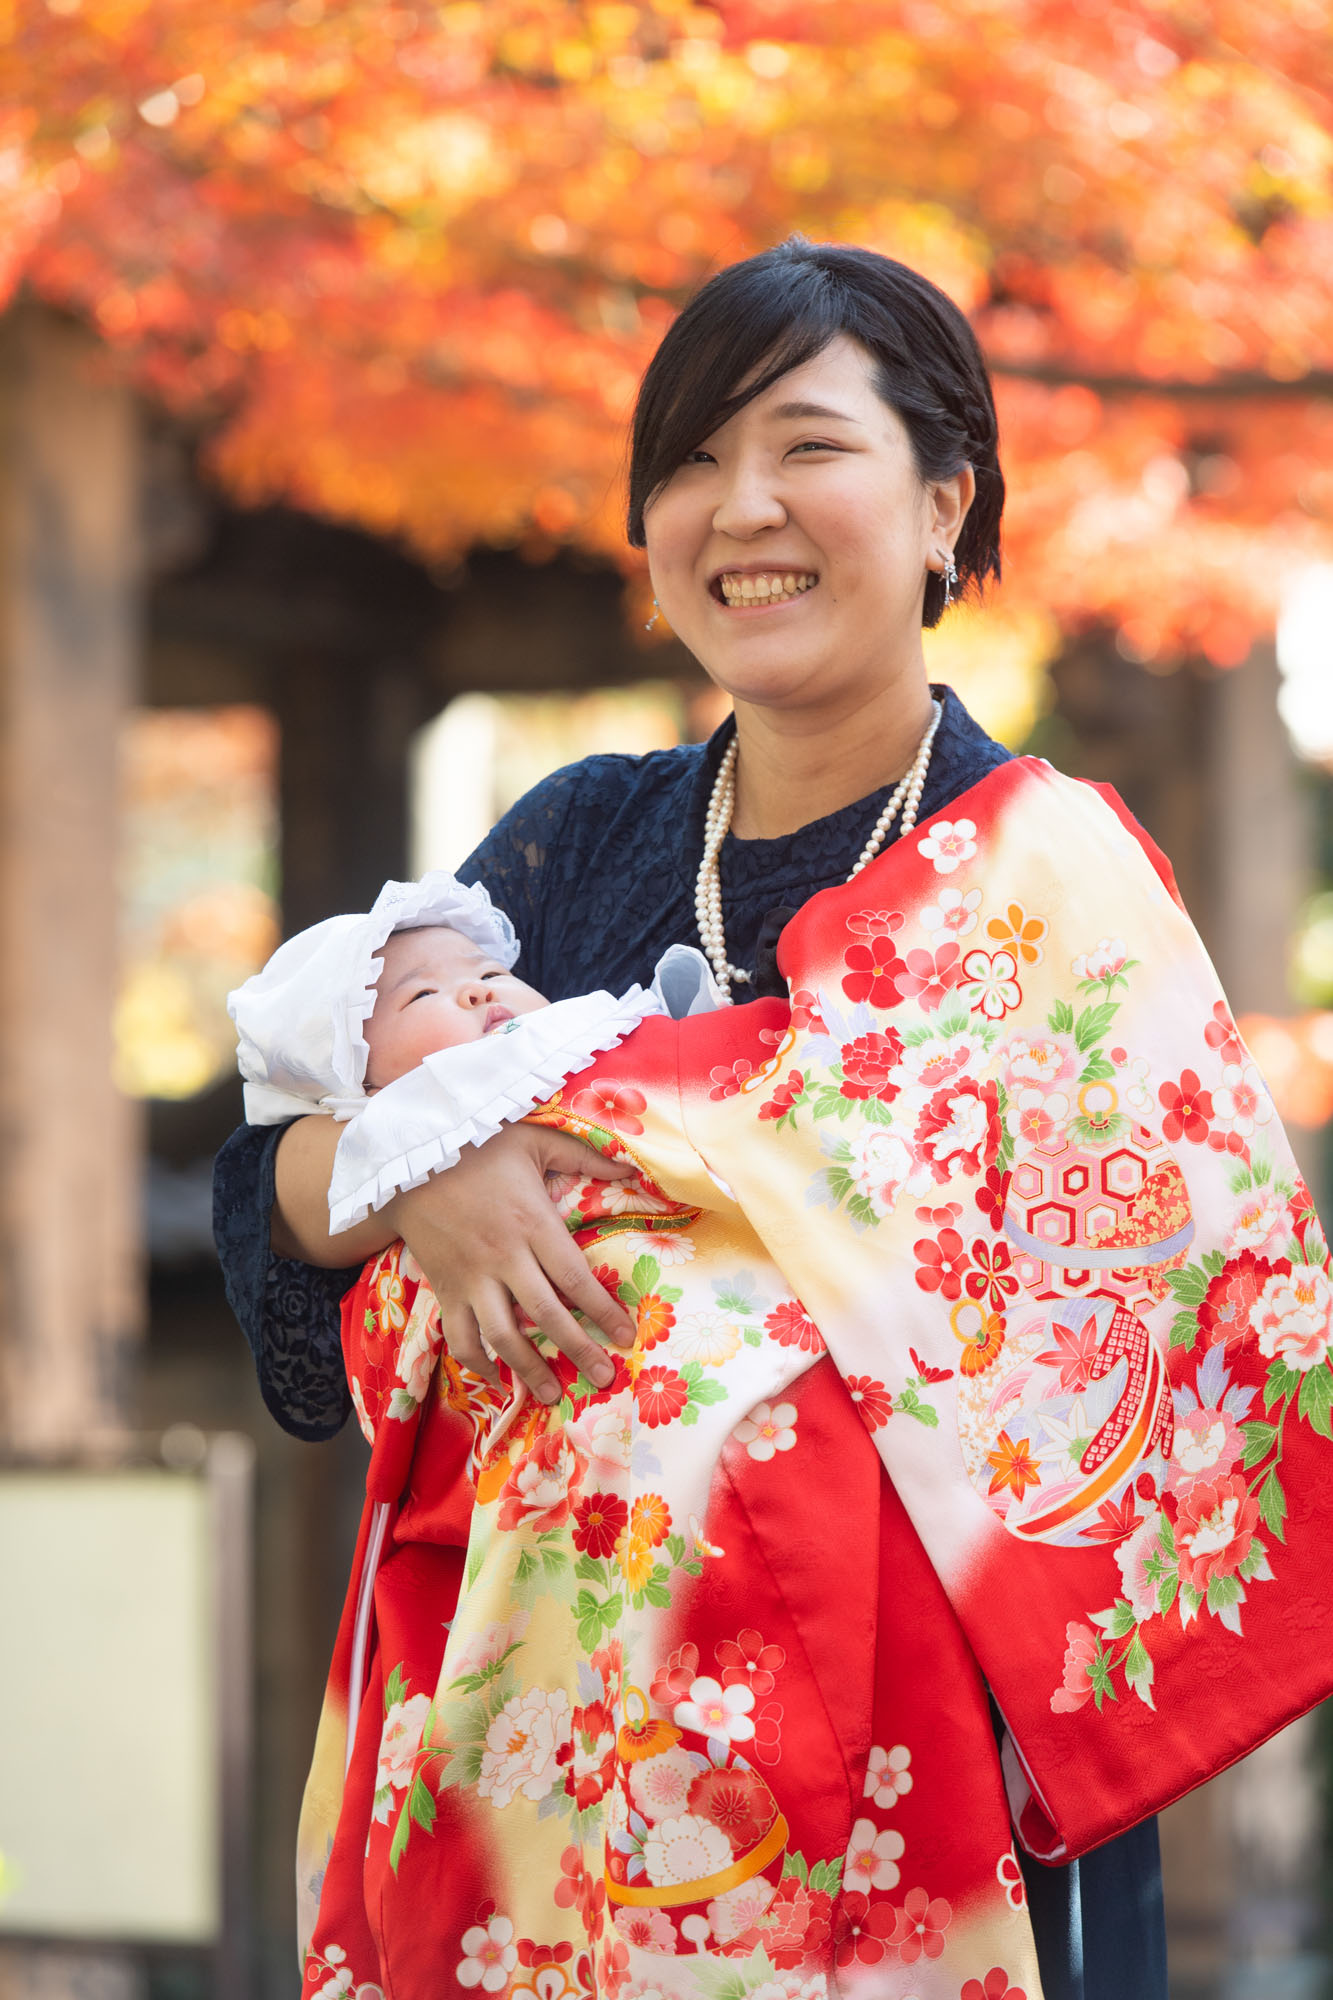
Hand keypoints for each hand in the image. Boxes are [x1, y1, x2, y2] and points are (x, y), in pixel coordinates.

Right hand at [387, 1123, 636, 1403]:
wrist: (407, 1161)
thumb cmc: (477, 1147)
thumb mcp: (534, 1139)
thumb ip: (584, 1155)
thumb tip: (632, 1169)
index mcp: (530, 1222)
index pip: (575, 1278)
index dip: (604, 1311)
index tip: (627, 1336)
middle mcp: (502, 1257)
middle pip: (546, 1315)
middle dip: (579, 1350)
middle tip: (604, 1377)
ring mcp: (470, 1278)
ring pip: (501, 1336)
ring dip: (529, 1370)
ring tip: (554, 1394)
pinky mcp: (444, 1289)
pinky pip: (459, 1337)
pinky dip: (476, 1363)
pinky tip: (497, 1377)